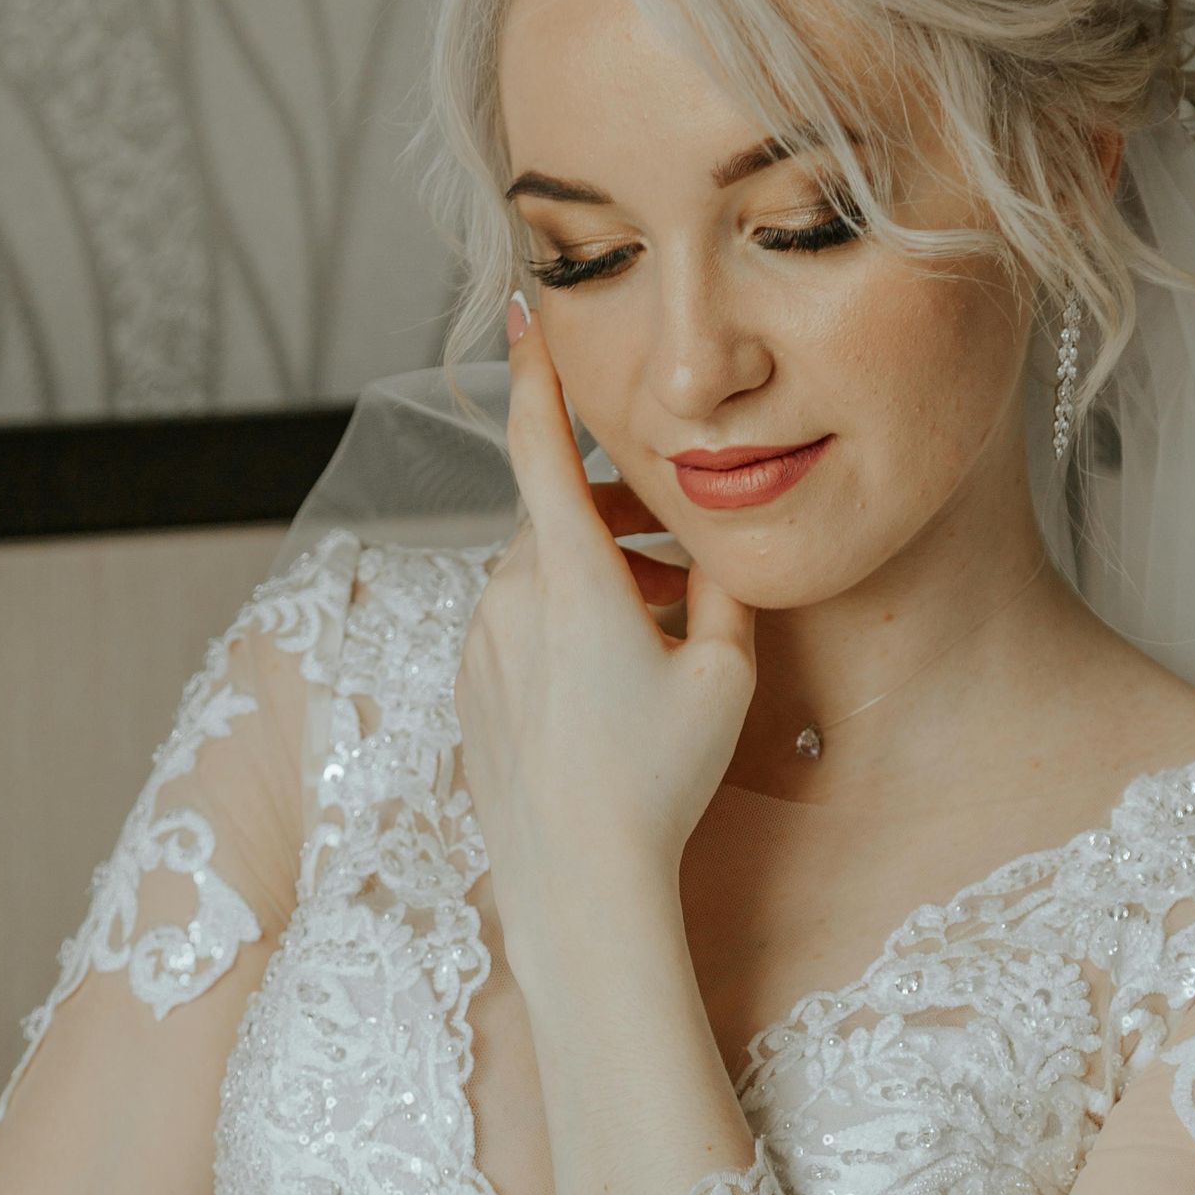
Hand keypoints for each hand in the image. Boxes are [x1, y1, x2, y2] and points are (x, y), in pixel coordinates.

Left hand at [455, 299, 755, 968]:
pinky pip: (518, 632)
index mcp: (567, 574)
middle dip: (617, 522)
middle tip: (679, 554)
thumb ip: (722, 593)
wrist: (575, 882)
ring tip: (661, 640)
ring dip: (595, 585)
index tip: (524, 312)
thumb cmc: (655, 778)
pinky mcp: (471, 692)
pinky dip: (563, 633)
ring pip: (539, 580)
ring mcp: (480, 647)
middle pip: (558, 522)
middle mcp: (508, 596)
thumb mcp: (723, 676)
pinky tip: (613, 692)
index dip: (536, 371)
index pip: (538, 442)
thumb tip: (719, 550)